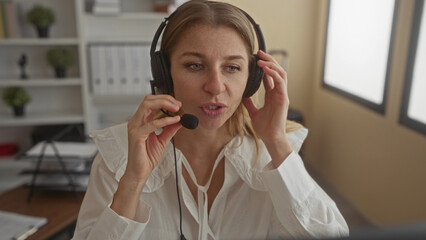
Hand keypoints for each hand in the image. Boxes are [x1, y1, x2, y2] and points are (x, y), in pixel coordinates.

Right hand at [125, 94, 182, 183]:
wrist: (140, 172)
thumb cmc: (147, 157)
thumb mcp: (163, 140)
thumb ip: (170, 129)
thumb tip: (180, 120)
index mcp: (140, 121)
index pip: (150, 102)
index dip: (164, 99)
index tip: (177, 104)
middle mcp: (136, 122)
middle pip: (148, 100)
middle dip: (165, 99)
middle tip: (178, 104)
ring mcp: (134, 127)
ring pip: (147, 106)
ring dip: (164, 104)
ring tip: (176, 108)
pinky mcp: (137, 135)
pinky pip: (152, 124)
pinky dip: (165, 120)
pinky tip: (174, 120)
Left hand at [243, 50, 291, 165]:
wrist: (270, 138)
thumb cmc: (264, 127)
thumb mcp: (253, 112)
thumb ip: (249, 102)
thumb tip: (243, 95)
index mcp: (273, 95)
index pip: (270, 76)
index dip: (265, 66)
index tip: (256, 58)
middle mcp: (279, 93)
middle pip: (277, 71)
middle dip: (269, 60)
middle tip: (259, 53)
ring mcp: (282, 95)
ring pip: (281, 73)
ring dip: (272, 64)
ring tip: (262, 59)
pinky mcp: (283, 98)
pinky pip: (280, 82)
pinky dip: (273, 73)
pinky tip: (265, 69)